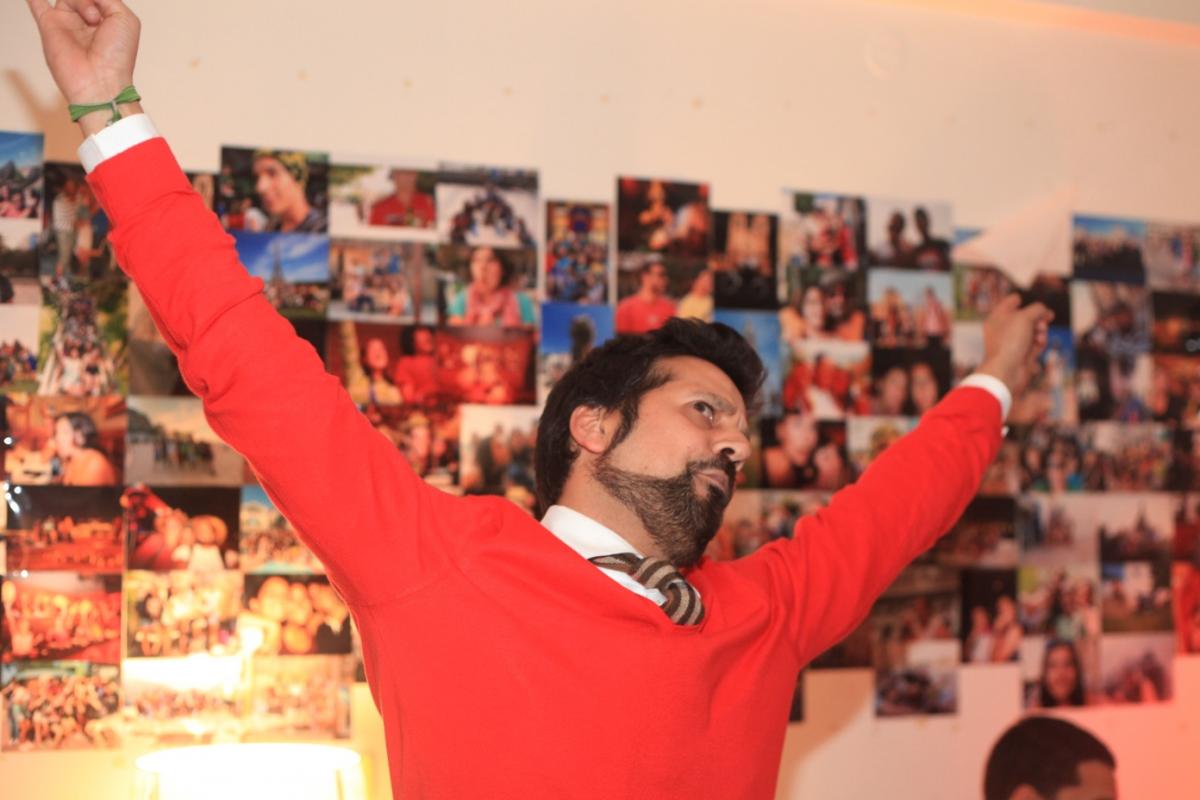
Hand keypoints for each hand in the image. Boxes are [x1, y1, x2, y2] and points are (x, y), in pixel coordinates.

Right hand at [27, 0, 140, 130]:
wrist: (99, 80)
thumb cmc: (117, 56)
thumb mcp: (125, 19)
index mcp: (107, 21)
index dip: (100, 1)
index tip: (103, 16)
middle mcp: (85, 22)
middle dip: (90, 2)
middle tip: (97, 19)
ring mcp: (66, 23)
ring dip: (81, 2)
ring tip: (91, 20)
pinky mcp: (48, 25)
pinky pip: (37, 4)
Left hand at [976, 293, 1053, 395]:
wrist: (1005, 371)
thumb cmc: (1009, 342)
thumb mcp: (1024, 317)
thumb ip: (1037, 309)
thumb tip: (1045, 311)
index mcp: (997, 319)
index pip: (1008, 304)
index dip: (1016, 300)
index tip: (1022, 299)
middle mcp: (1003, 331)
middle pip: (1024, 317)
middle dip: (1037, 316)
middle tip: (1048, 317)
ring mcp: (1012, 344)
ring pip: (1032, 332)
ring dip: (1041, 330)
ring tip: (1041, 332)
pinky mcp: (1022, 356)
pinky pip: (1035, 345)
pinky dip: (1040, 342)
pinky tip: (1041, 342)